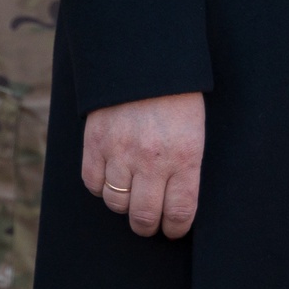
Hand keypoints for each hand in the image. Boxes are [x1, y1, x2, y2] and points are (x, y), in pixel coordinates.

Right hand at [82, 91, 204, 238]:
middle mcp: (151, 160)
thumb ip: (185, 168)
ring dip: (124, 204)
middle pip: (144, 217)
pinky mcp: (95, 143)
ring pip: (117, 203)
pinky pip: (93, 184)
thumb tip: (175, 204)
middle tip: (149, 221)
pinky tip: (111, 176)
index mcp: (184, 156)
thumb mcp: (194, 132)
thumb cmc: (176, 97)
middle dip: (148, 225)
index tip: (173, 228)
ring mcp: (120, 152)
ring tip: (131, 193)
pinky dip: (101, 186)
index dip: (176, 228)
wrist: (144, 60)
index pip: (179, 212)